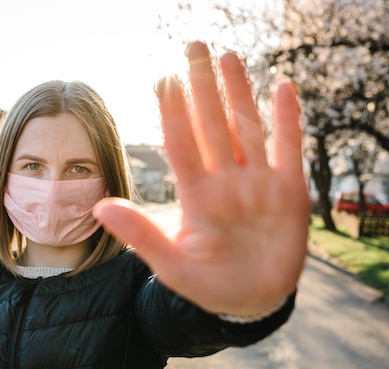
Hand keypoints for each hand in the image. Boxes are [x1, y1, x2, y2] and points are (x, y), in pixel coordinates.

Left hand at [94, 41, 308, 315]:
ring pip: (247, 128)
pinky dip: (288, 119)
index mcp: (196, 196)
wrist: (252, 302)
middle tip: (192, 47)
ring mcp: (258, 183)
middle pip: (212, 126)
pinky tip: (283, 87)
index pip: (181, 145)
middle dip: (203, 87)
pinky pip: (289, 148)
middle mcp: (225, 181)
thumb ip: (141, 235)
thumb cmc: (210, 285)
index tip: (164, 79)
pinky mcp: (289, 191)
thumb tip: (99, 206)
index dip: (173, 113)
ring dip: (240, 93)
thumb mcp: (172, 265)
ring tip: (228, 57)